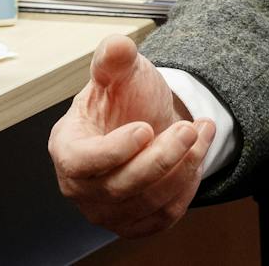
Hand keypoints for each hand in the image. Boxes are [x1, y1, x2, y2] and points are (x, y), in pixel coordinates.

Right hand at [49, 36, 215, 238]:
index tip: (145, 128)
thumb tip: (117, 46)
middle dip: (161, 158)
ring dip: (182, 169)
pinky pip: (164, 216)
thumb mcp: (121, 72)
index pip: (80, 162)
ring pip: (147, 204)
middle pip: (120, 187)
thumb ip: (114, 58)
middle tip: (190, 128)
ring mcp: (106, 210)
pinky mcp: (133, 222)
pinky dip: (186, 188)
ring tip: (201, 132)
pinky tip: (196, 157)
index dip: (113, 151)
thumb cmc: (124, 99)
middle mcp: (80, 186)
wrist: (145, 121)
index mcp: (67, 147)